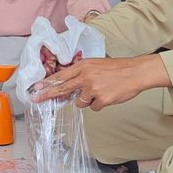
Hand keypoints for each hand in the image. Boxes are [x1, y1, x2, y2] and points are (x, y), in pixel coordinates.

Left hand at [30, 54, 169, 110]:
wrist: (136, 72)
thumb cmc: (117, 69)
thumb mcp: (95, 65)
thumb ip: (81, 74)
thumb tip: (67, 88)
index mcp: (83, 66)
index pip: (61, 75)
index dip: (47, 83)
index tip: (36, 88)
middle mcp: (86, 76)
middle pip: (62, 89)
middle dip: (48, 95)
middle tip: (36, 99)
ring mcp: (93, 88)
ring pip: (80, 102)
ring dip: (87, 100)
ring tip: (101, 91)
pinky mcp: (102, 99)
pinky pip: (94, 107)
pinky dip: (100, 104)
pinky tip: (108, 95)